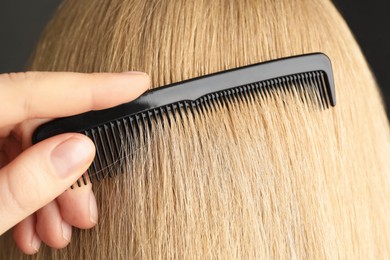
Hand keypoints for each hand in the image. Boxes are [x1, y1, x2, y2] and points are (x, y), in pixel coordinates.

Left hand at [0, 71, 149, 253]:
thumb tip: (77, 152)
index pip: (36, 90)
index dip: (92, 88)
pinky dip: (31, 192)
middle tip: (86, 208)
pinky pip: (13, 162)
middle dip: (72, 169)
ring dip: (53, 189)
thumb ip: (21, 185)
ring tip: (60, 228)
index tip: (135, 84)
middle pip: (38, 125)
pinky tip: (35, 226)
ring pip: (29, 147)